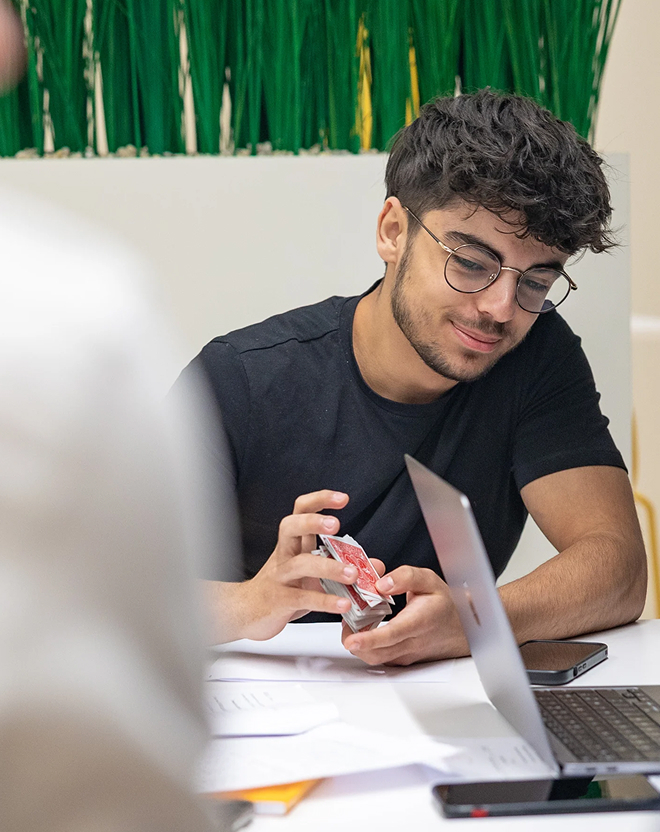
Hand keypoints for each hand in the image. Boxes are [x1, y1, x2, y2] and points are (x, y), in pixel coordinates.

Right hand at [220, 490, 358, 641]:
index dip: (320, 500)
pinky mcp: (279, 601)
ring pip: (299, 564)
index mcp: (293, 543)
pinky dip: (324, 600)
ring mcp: (280, 577)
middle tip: (336, 524)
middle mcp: (284, 555)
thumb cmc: (282, 588)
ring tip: (352, 574)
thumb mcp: (313, 574)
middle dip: (312, 522)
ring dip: (328, 567)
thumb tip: (376, 565)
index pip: (301, 510)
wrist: (246, 612)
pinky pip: (302, 598)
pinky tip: (343, 604)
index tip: (343, 498)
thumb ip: (343, 566)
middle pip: (290, 526)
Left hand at [341, 565, 468, 664]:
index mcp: (419, 621)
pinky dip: (367, 648)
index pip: (393, 634)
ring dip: (359, 645)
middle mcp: (412, 643)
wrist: (462, 628)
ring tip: (352, 624)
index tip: (352, 639)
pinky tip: (363, 631)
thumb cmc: (445, 604)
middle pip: (378, 652)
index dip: (370, 638)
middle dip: (354, 642)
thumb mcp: (429, 580)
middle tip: (345, 623)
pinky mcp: (402, 660)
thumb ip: (405, 577)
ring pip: (376, 658)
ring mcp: (406, 655)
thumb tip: (381, 583)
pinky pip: (380, 658)